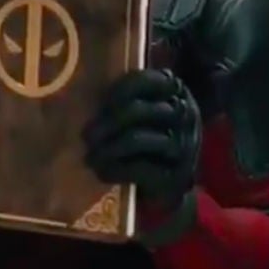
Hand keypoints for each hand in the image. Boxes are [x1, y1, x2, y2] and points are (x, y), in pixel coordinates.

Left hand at [84, 69, 200, 211]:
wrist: (169, 188)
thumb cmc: (148, 143)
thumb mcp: (143, 114)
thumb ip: (126, 99)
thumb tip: (81, 90)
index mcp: (176, 94)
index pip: (151, 80)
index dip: (122, 89)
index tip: (102, 102)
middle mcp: (187, 116)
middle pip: (138, 110)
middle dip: (106, 123)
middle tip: (86, 136)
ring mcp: (185, 146)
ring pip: (136, 139)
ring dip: (107, 149)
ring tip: (90, 157)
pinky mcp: (178, 176)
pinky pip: (141, 168)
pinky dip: (116, 170)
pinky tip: (103, 172)